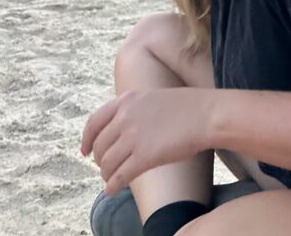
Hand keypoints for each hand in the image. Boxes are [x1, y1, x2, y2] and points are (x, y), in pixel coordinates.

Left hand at [80, 88, 210, 193]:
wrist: (206, 115)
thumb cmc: (186, 108)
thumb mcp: (152, 98)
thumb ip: (132, 110)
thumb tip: (118, 131)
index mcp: (127, 100)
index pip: (94, 121)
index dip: (86, 139)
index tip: (84, 150)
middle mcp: (126, 117)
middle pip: (100, 146)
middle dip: (100, 159)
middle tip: (105, 167)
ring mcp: (134, 137)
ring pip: (107, 163)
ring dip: (106, 174)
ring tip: (112, 179)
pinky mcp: (144, 157)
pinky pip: (119, 176)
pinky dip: (113, 186)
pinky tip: (113, 191)